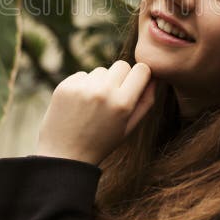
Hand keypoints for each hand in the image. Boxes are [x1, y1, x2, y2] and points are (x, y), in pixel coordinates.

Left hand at [35, 60, 156, 166]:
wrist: (65, 154)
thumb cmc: (102, 142)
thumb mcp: (129, 127)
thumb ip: (146, 102)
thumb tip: (154, 77)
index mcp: (123, 104)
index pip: (142, 69)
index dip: (140, 76)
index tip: (135, 84)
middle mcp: (103, 92)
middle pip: (122, 65)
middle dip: (120, 77)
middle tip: (113, 97)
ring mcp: (82, 87)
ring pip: (101, 70)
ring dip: (100, 82)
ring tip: (93, 105)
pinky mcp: (66, 85)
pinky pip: (83, 75)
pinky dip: (83, 85)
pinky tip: (79, 104)